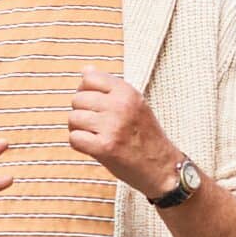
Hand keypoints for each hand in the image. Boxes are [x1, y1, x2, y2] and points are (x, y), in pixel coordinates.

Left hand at [67, 69, 181, 194]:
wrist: (161, 167)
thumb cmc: (145, 135)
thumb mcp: (134, 103)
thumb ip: (110, 88)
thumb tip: (86, 69)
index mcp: (127, 92)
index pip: (89, 78)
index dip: (85, 91)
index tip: (94, 104)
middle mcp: (120, 106)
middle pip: (77, 99)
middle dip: (81, 113)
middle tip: (96, 125)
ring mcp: (112, 127)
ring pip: (73, 119)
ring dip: (79, 129)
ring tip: (95, 136)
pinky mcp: (105, 147)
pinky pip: (74, 138)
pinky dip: (80, 144)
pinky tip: (92, 147)